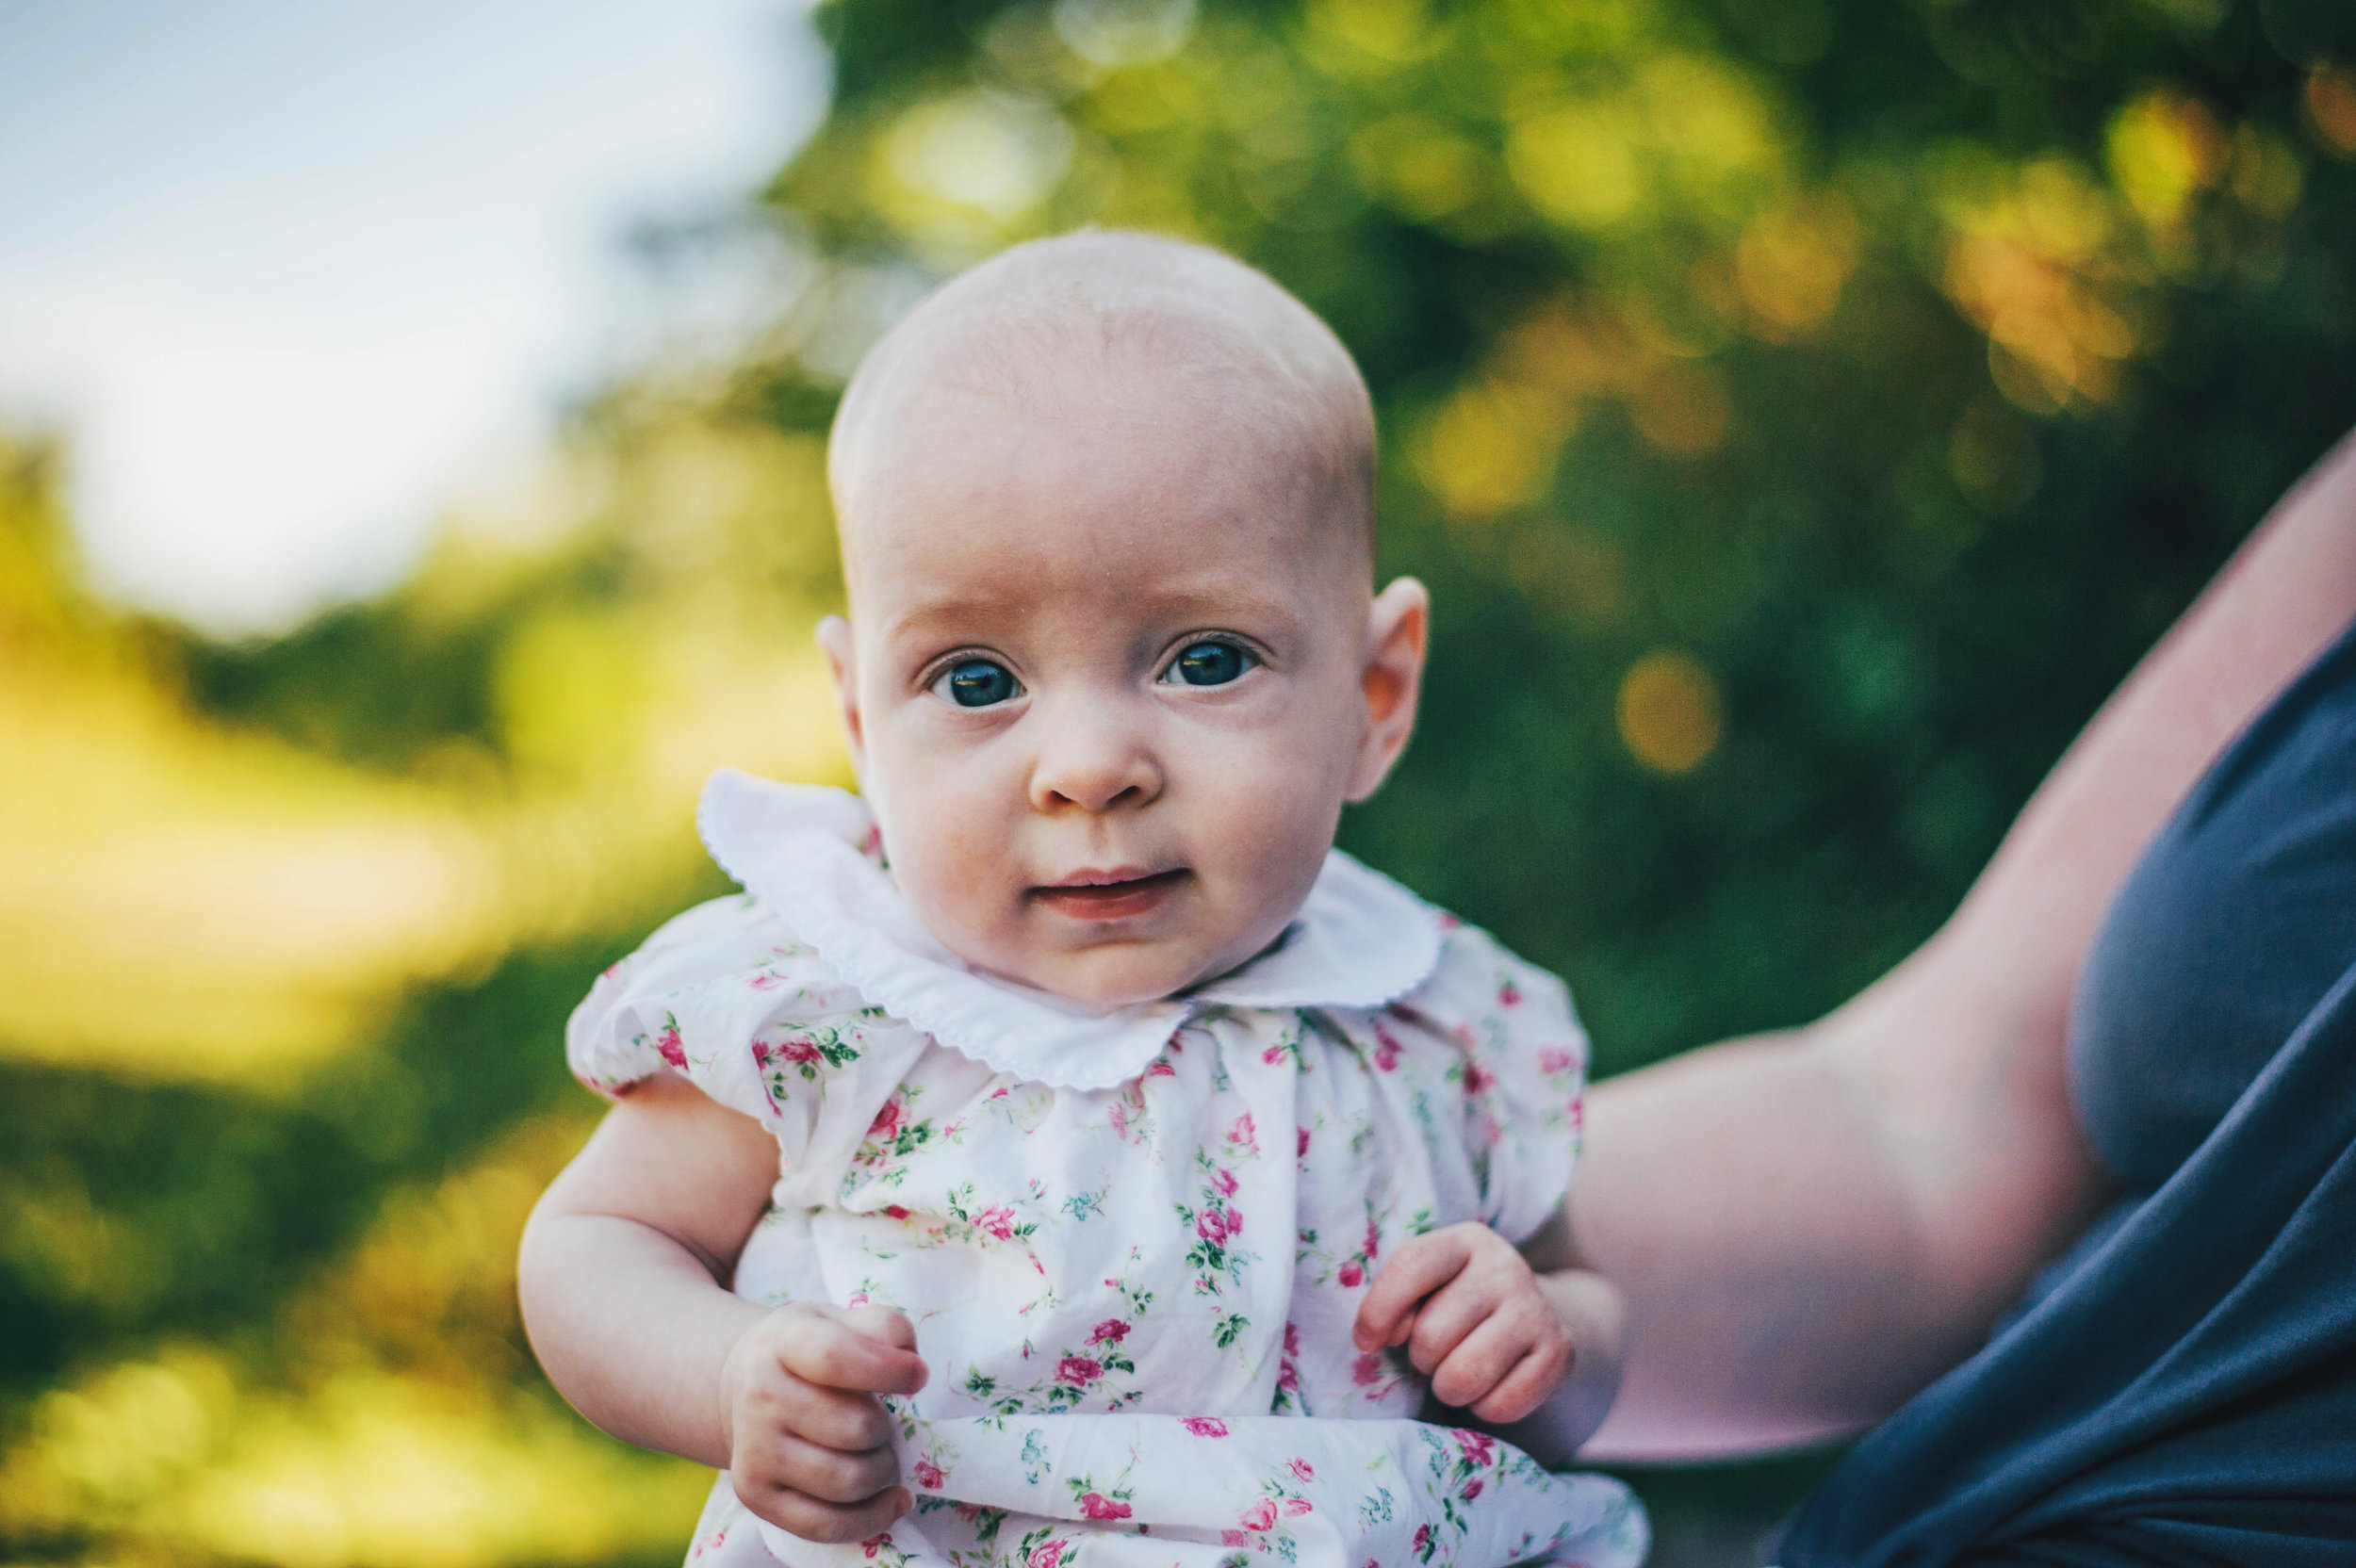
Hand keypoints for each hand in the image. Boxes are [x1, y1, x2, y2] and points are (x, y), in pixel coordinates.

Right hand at [718, 1301, 930, 1541]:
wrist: (746, 1384)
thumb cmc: (810, 1352)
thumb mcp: (843, 1321)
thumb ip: (885, 1329)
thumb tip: (912, 1369)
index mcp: (785, 1342)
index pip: (835, 1358)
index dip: (888, 1370)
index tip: (918, 1377)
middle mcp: (761, 1396)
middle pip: (854, 1429)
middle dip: (888, 1429)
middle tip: (886, 1423)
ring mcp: (754, 1450)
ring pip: (847, 1481)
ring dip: (883, 1471)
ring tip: (881, 1455)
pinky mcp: (756, 1495)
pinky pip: (825, 1524)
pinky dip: (873, 1517)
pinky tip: (891, 1498)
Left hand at [1352, 1222, 1573, 1423]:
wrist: (1535, 1319)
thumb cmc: (1457, 1304)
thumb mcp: (1426, 1287)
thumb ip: (1393, 1301)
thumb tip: (1372, 1337)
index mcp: (1464, 1241)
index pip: (1411, 1266)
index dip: (1378, 1311)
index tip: (1367, 1342)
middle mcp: (1504, 1267)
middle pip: (1431, 1336)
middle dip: (1421, 1358)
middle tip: (1435, 1353)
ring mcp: (1535, 1309)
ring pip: (1463, 1376)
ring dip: (1448, 1388)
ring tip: (1458, 1371)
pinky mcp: (1559, 1353)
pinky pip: (1500, 1405)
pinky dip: (1486, 1408)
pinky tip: (1493, 1384)